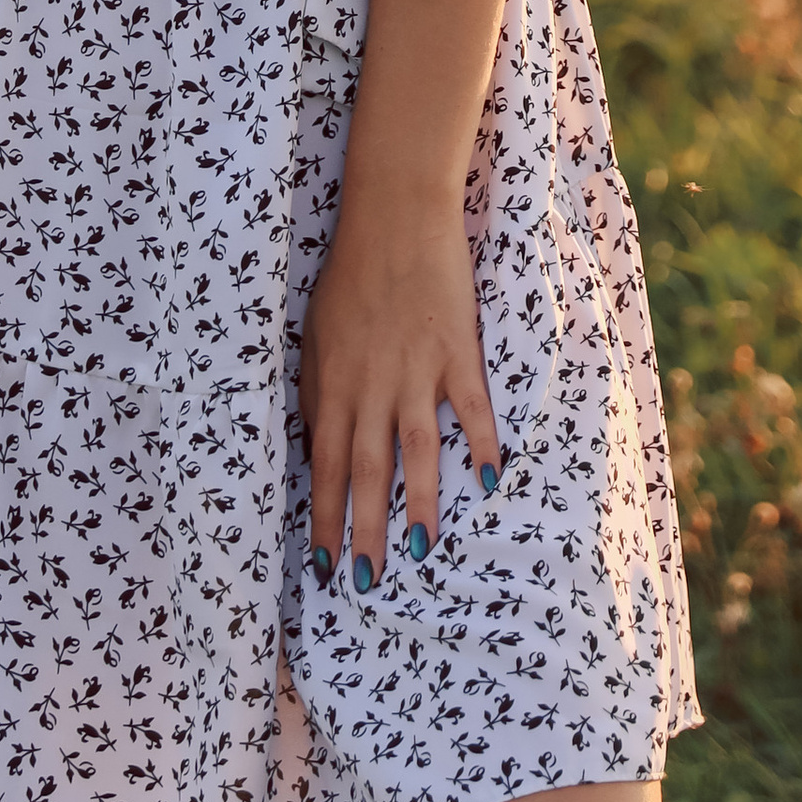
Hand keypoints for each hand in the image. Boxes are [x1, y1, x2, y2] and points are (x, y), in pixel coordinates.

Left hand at [299, 191, 498, 591]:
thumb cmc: (350, 275)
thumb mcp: (315, 334)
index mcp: (333, 382)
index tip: (322, 565)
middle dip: (364, 531)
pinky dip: (480, 444)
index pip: (323, 465)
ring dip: (415, 504)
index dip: (323, 517)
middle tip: (366, 584)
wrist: (395, 217)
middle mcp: (371, 385)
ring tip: (418, 551)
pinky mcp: (456, 351)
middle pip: (366, 471)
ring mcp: (416, 370)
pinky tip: (487, 481)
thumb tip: (314, 445)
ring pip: (415, 451)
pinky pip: (470, 407)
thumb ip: (317, 392)